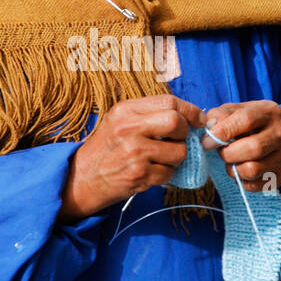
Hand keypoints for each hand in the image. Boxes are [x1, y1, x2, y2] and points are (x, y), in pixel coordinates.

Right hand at [58, 94, 206, 220]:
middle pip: (175, 122)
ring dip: (176, 158)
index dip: (190, 111)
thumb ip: (148, 114)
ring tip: (160, 159)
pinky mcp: (138, 174)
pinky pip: (169, 173)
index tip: (199, 120)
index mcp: (125, 110)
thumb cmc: (106, 149)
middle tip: (177, 140)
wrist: (82, 178)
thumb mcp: (119, 121)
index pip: (169, 102)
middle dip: (184, 134)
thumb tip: (187, 116)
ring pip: (178, 151)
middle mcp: (128, 128)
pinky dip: (165, 175)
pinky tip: (151, 172)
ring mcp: (134, 152)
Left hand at [200, 101, 280, 192]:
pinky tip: (242, 171)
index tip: (207, 142)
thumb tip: (209, 127)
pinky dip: (241, 180)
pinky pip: (255, 185)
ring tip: (232, 162)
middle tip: (221, 152)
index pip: (245, 120)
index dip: (222, 132)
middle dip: (227, 154)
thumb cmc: (253, 125)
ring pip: (252, 170)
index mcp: (269, 112)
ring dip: (233, 169)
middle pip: (252, 148)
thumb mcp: (239, 112)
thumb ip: (221, 115)